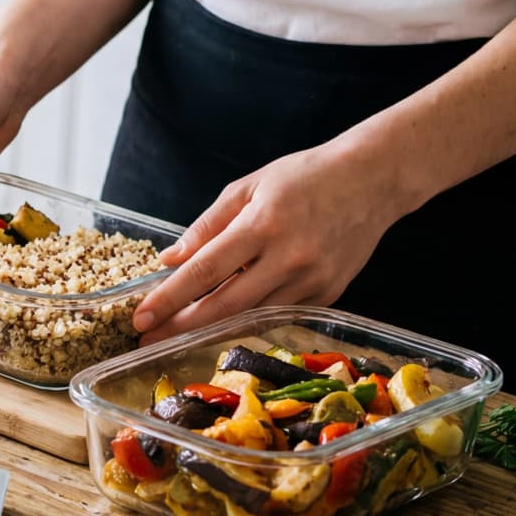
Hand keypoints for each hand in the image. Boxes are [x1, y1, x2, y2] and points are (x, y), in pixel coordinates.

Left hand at [131, 143, 407, 343]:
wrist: (374, 179)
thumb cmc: (306, 177)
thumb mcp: (249, 186)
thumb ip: (207, 225)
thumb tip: (170, 260)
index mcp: (263, 225)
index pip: (205, 271)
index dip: (169, 298)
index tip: (141, 317)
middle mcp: (289, 257)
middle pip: (225, 305)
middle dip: (182, 326)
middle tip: (148, 339)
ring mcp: (312, 280)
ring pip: (251, 316)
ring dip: (211, 329)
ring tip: (176, 335)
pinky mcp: (329, 293)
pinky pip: (278, 314)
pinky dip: (248, 319)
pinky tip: (222, 324)